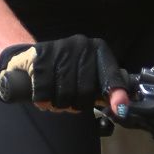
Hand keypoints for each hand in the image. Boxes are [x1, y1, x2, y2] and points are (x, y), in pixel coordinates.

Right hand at [0, 35, 128, 113]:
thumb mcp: (87, 76)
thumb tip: (120, 107)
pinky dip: (43, 100)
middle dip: (77, 105)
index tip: (119, 109)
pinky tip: (43, 99)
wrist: (33, 57)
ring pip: (65, 92)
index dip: (116, 93)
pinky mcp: (39, 55)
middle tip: (69, 105)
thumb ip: (103, 89)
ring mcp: (60, 48)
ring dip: (59, 105)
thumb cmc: (66, 71)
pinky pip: (44, 90)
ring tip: (55, 101)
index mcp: (99, 50)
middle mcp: (82, 45)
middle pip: (85, 90)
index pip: (110, 75)